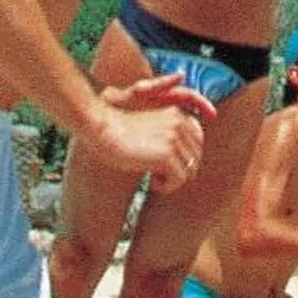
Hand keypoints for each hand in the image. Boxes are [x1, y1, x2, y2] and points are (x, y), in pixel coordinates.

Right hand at [92, 73, 214, 192]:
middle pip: (196, 156)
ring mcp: (174, 137)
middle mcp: (179, 121)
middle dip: (180, 169)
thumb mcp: (146, 118)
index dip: (185, 156)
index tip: (168, 165)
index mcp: (177, 111)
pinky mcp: (165, 154)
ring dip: (172, 179)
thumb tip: (180, 113)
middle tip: (159, 174)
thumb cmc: (116, 124)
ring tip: (154, 178)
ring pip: (189, 170)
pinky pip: (179, 180)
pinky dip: (166, 187)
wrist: (99, 128)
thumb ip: (167, 123)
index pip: (198, 138)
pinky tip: (151, 182)